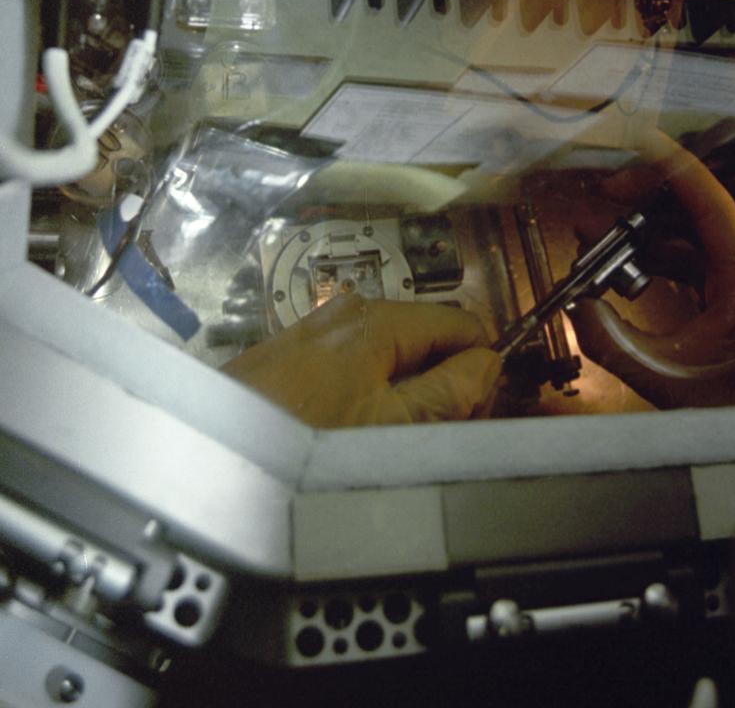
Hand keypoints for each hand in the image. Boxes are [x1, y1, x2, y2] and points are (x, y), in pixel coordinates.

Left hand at [223, 295, 501, 426]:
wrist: (212, 455)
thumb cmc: (305, 440)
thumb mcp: (393, 427)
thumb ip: (451, 392)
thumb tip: (490, 362)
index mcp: (380, 318)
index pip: (465, 324)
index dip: (480, 369)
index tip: (474, 415)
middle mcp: (350, 311)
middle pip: (429, 337)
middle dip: (444, 382)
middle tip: (431, 437)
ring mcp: (320, 330)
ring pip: (394, 355)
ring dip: (408, 393)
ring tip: (390, 442)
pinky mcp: (296, 354)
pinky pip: (358, 366)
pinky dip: (371, 394)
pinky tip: (353, 434)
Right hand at [568, 132, 734, 407]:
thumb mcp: (664, 379)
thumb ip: (609, 342)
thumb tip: (574, 307)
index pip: (707, 196)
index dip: (666, 163)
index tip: (635, 140)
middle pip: (700, 209)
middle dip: (641, 206)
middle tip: (596, 213)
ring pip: (706, 230)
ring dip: (653, 232)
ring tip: (605, 242)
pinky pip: (716, 252)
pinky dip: (675, 254)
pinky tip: (639, 267)